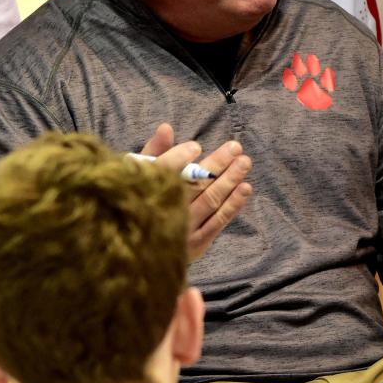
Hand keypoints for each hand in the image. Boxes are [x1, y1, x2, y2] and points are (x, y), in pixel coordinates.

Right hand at [141, 123, 252, 260]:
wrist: (136, 255)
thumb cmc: (139, 204)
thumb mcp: (139, 175)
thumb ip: (154, 151)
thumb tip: (167, 127)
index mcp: (146, 193)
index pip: (163, 173)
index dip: (178, 159)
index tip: (195, 146)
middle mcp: (164, 213)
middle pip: (194, 185)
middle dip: (216, 165)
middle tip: (235, 147)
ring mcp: (182, 230)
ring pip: (209, 201)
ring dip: (229, 180)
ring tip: (244, 162)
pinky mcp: (196, 243)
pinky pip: (218, 222)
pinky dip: (233, 205)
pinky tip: (245, 188)